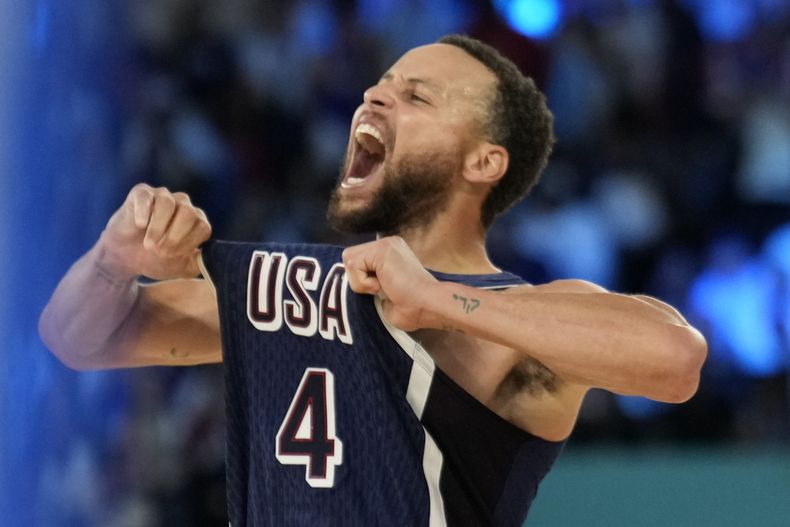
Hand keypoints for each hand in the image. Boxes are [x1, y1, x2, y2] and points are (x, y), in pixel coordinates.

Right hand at [97, 184, 211, 279]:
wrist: (125, 257)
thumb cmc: (156, 259)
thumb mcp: (182, 268)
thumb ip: (200, 263)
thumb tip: (214, 258)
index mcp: (196, 221)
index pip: (203, 227)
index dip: (189, 243)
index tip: (174, 256)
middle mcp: (183, 204)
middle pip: (189, 213)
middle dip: (175, 236)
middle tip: (160, 252)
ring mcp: (162, 196)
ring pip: (168, 203)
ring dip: (158, 227)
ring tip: (149, 244)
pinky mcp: (141, 193)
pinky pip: (146, 196)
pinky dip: (144, 211)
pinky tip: (140, 225)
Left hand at [342, 236, 439, 330]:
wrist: (428, 306)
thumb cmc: (412, 308)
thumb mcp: (383, 292)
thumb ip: (368, 282)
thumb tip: (349, 283)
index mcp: (389, 252)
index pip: (356, 261)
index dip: (361, 280)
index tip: (382, 291)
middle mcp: (387, 243)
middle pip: (349, 257)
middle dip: (358, 279)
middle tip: (382, 290)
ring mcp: (385, 244)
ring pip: (349, 261)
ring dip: (361, 282)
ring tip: (384, 288)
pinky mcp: (382, 250)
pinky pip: (354, 266)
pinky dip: (364, 283)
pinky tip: (384, 287)